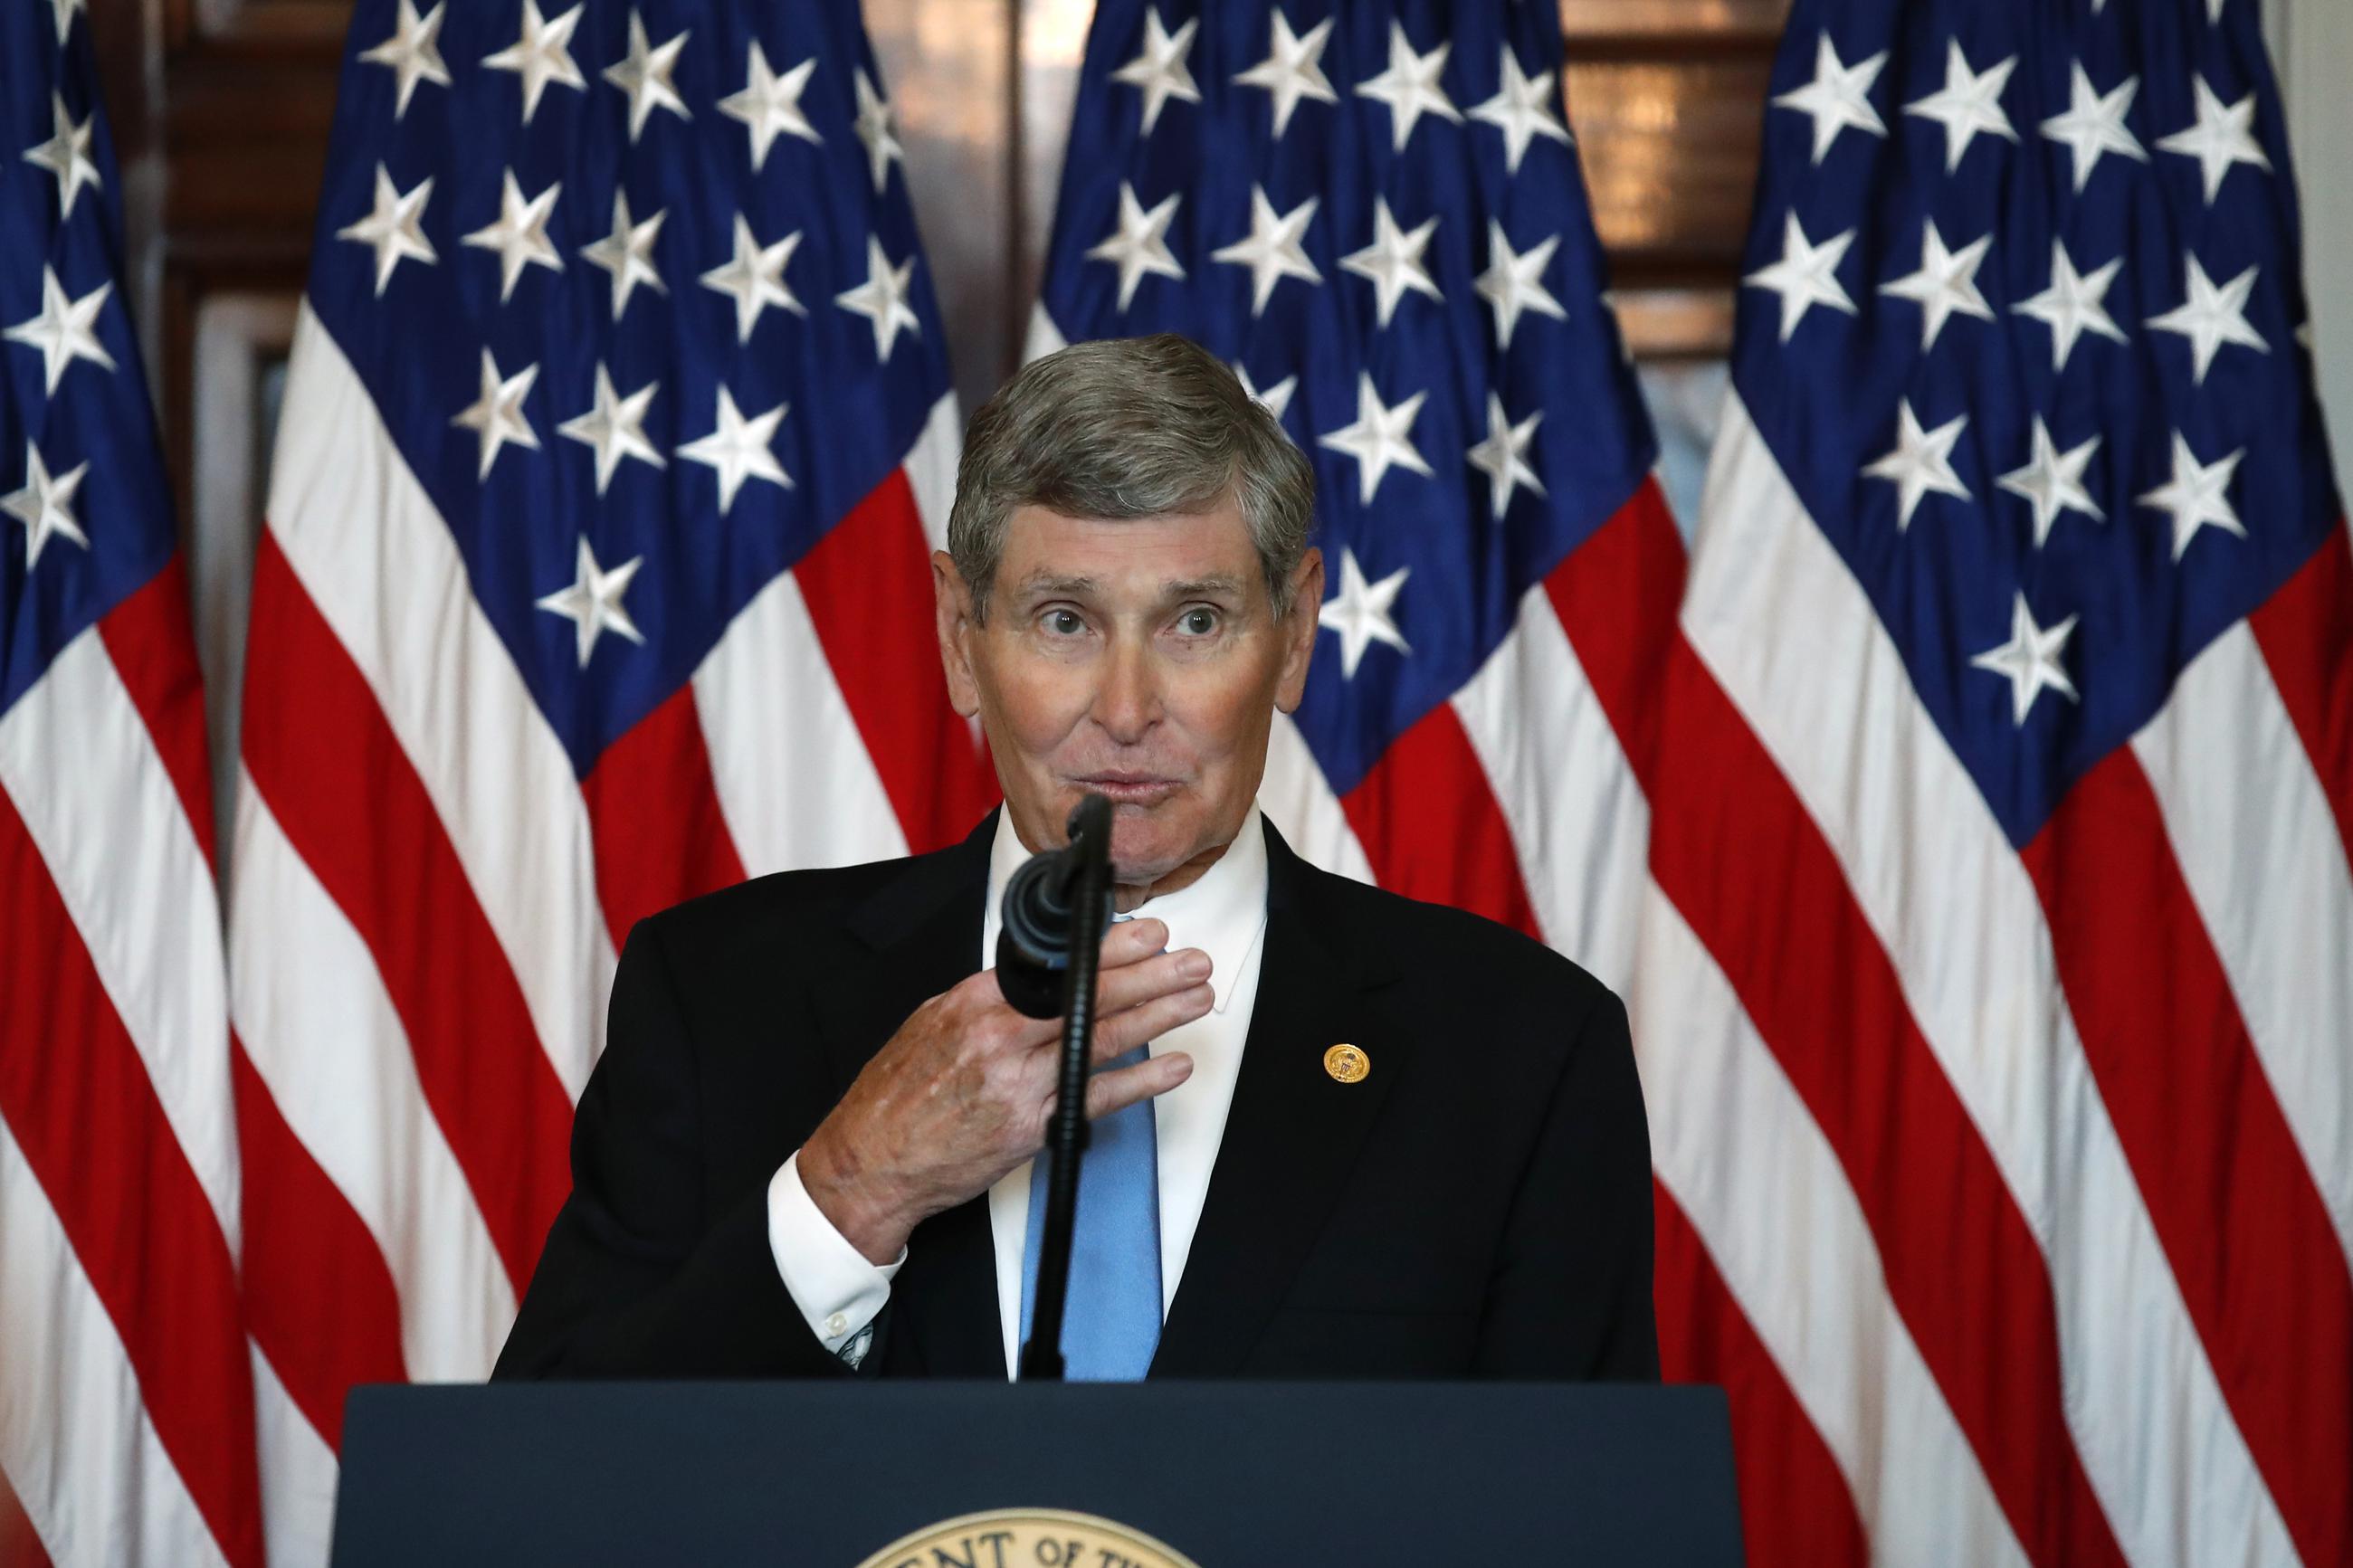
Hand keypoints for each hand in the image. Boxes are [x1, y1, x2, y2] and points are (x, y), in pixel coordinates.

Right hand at [796, 918, 1211, 1263]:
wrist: (871, 1160)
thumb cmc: (900, 1091)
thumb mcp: (934, 1021)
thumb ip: (990, 998)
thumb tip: (1042, 973)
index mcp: (975, 1002)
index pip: (1056, 966)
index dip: (1110, 949)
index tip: (1150, 935)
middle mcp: (999, 1038)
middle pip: (1089, 997)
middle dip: (1151, 976)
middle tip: (1192, 961)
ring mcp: (1018, 1084)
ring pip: (1101, 1040)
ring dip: (1158, 1016)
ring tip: (1195, 999)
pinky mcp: (1031, 1128)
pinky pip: (1096, 1098)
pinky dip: (1140, 1082)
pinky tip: (1173, 1066)